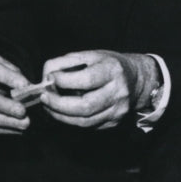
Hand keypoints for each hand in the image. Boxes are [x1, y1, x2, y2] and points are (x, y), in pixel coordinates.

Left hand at [39, 50, 157, 129]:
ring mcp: (118, 110)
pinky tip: (63, 112)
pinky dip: (71, 120)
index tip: (51, 78)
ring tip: (49, 106)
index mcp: (113, 70)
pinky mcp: (114, 122)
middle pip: (85, 106)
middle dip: (58, 104)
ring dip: (60, 115)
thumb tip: (46, 76)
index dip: (64, 80)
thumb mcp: (91, 55)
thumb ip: (66, 62)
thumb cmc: (109, 65)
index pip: (87, 79)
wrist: (136, 80)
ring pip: (84, 121)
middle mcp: (119, 91)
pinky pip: (88, 126)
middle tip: (44, 98)